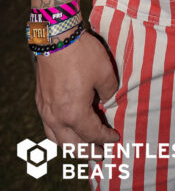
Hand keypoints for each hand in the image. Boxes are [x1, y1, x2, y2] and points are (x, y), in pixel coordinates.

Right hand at [35, 31, 119, 150]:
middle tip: (99, 155)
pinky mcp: (41, 100)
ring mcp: (46, 110)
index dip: (105, 137)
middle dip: (87, 150)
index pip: (92, 134)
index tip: (115, 137)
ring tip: (82, 148)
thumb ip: (108, 92)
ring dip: (71, 146)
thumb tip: (105, 100)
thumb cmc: (82, 55)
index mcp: (74, 113)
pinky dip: (59, 134)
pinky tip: (65, 130)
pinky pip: (48, 126)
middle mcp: (57, 117)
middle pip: (72, 143)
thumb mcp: (105, 72)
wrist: (56, 37)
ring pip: (57, 138)